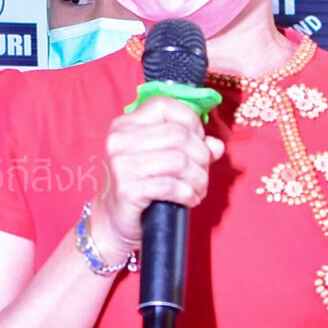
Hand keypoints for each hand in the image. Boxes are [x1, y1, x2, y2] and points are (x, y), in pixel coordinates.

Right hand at [93, 99, 224, 252]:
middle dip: (201, 155)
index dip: (190, 121)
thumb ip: (190, 147)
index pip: (164, 105)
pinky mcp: (127, 189)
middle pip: (179, 134)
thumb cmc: (138, 187)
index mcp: (125, 124)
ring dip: (198, 178)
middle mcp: (120, 140)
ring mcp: (121, 164)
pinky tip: (190, 199)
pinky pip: (172, 186)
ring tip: (198, 188)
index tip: (198, 140)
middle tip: (203, 172)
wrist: (111, 222)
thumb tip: (216, 145)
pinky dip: (189, 193)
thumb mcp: (160, 159)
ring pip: (179, 160)